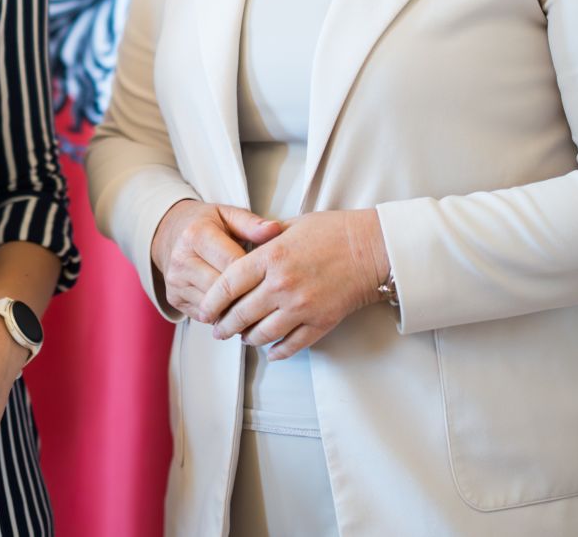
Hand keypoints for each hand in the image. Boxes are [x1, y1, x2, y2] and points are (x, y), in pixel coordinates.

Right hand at [149, 199, 282, 321]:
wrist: (171, 234)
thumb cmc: (205, 225)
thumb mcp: (228, 215)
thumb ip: (252, 223)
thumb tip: (275, 229)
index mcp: (196, 234)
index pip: (232, 262)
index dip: (256, 271)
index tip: (272, 275)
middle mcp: (181, 259)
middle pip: (223, 289)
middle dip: (248, 293)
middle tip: (269, 295)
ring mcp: (176, 281)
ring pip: (215, 307)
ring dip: (237, 309)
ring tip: (255, 304)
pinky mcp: (174, 298)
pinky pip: (205, 316)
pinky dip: (223, 315)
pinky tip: (236, 309)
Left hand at [199, 209, 389, 360]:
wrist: (372, 248)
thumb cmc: (333, 231)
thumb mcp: (291, 225)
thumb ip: (263, 240)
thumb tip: (242, 250)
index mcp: (271, 256)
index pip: (228, 284)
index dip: (212, 301)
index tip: (204, 310)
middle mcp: (282, 284)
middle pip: (240, 313)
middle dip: (224, 326)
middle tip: (218, 330)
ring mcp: (301, 306)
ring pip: (262, 334)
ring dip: (247, 339)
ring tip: (242, 338)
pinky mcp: (320, 322)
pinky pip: (290, 345)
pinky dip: (277, 351)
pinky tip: (270, 350)